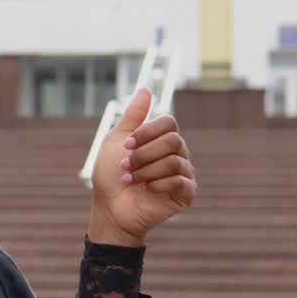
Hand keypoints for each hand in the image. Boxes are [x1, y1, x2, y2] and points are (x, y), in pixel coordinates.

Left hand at [89, 88, 196, 246]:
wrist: (110, 208)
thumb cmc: (111, 176)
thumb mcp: (116, 141)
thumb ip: (132, 116)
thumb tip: (146, 89)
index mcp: (161, 140)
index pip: (169, 123)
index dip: (147, 132)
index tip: (126, 145)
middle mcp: (176, 154)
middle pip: (172, 141)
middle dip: (144, 154)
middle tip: (125, 166)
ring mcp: (183, 174)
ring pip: (174, 161)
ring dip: (146, 171)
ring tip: (131, 180)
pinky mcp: (186, 193)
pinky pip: (181, 181)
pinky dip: (159, 183)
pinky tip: (147, 189)